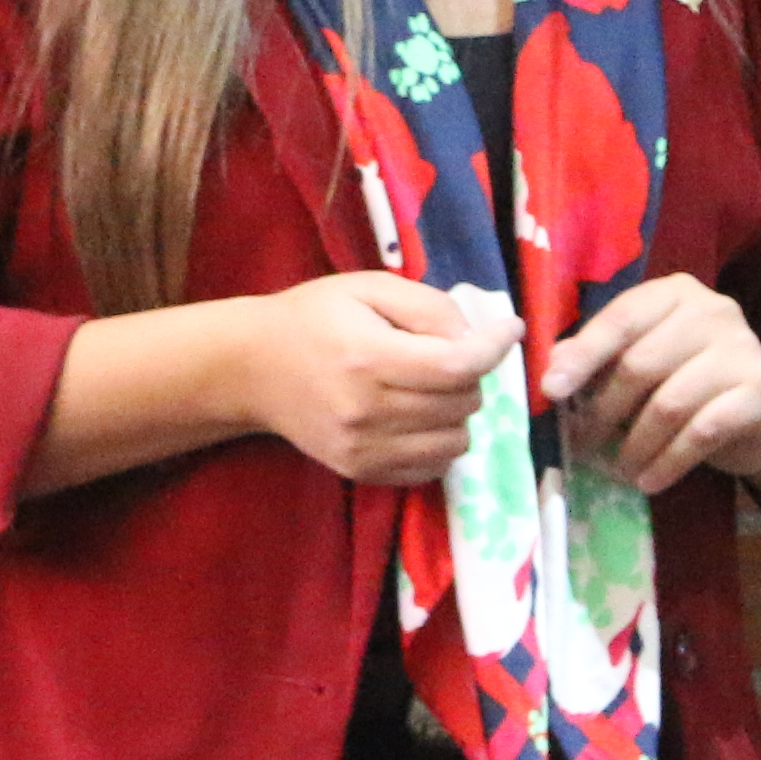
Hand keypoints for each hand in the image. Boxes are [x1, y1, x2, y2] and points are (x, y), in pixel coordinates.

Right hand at [229, 271, 508, 486]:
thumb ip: (428, 306)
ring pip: (456, 441)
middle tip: (446, 355)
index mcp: (369, 358)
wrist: (252, 368)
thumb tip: (476, 337)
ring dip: (457, 413)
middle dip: (469, 375)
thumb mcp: (368, 288)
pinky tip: (418, 418)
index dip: (494, 348)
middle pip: (462, 403)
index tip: (508, 330)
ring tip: (431, 389)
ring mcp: (364, 449)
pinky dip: (438, 443)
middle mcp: (368, 411)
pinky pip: (431, 468)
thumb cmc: (312, 317)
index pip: (457, 366)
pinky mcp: (361, 471)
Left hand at [543, 276, 760, 494]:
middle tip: (584, 445)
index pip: (621, 318)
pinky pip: (703, 432)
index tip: (552, 391)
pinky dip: (669, 462)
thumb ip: (599, 357)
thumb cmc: (686, 380)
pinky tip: (650, 481)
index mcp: (674, 294)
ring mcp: (743, 349)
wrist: (759, 411)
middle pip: (641, 364)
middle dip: (604, 412)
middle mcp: (713, 311)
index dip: (583, 356)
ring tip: (619, 470)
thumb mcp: (641, 361)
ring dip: (635, 445)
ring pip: (669, 403)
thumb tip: (554, 368)